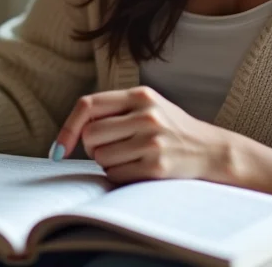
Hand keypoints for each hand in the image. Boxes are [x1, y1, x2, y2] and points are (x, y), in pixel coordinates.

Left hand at [52, 86, 271, 202]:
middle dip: (91, 148)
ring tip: (130, 158)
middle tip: (110, 150)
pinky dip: (119, 176)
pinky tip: (137, 169)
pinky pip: (115, 175)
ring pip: (100, 157)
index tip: (58, 148)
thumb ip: (115, 110)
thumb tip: (73, 131)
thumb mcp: (148, 107)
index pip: (87, 105)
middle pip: (90, 135)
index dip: (67, 127)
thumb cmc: (172, 129)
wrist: (212, 150)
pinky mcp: (156, 165)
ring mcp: (152, 140)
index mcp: (140, 95)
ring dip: (107, 163)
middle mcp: (146, 114)